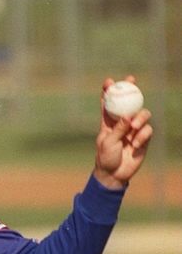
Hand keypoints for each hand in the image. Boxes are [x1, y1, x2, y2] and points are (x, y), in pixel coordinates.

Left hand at [93, 75, 152, 189]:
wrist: (115, 174)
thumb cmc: (106, 157)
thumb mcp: (108, 142)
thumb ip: (117, 129)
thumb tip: (127, 116)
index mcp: (108, 123)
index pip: (108, 104)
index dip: (108, 92)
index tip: (108, 81)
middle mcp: (122, 123)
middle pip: (128, 103)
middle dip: (130, 89)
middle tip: (131, 80)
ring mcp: (134, 130)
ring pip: (142, 114)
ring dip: (140, 117)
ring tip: (134, 126)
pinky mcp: (143, 138)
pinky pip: (147, 130)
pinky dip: (142, 135)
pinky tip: (135, 144)